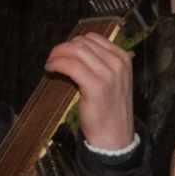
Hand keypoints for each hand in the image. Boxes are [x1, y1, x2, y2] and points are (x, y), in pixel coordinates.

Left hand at [45, 34, 134, 151]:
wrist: (115, 137)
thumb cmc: (111, 110)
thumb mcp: (116, 81)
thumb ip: (106, 64)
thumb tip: (82, 49)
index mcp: (123, 58)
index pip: (93, 38)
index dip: (74, 43)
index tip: (65, 53)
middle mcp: (118, 63)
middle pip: (82, 42)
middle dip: (63, 48)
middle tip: (53, 59)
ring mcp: (108, 74)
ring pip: (75, 50)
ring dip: (57, 54)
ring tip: (51, 64)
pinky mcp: (95, 85)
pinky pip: (70, 65)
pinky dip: (57, 64)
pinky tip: (51, 70)